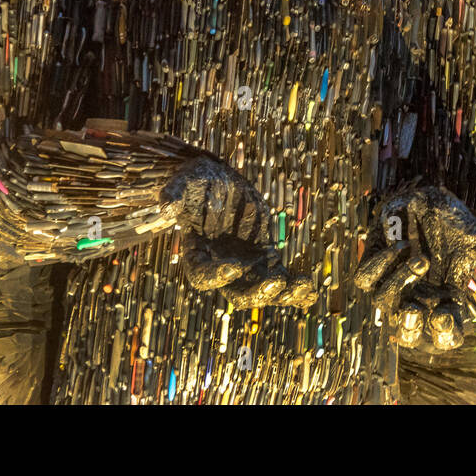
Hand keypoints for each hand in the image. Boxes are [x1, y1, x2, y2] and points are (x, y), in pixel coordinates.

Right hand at [161, 157, 314, 308]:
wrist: (216, 182)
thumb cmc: (195, 182)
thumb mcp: (183, 183)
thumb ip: (175, 193)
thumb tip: (165, 201)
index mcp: (197, 253)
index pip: (202, 276)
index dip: (217, 275)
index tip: (235, 265)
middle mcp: (221, 265)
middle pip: (237, 292)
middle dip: (257, 292)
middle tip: (276, 282)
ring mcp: (245, 264)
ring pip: (262, 290)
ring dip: (283, 293)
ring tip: (304, 287)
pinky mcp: (264, 257)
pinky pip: (280, 278)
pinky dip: (295, 288)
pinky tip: (310, 292)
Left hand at [354, 184, 475, 350]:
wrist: (430, 198)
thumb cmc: (455, 226)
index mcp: (444, 301)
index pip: (446, 333)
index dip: (445, 333)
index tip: (444, 318)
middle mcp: (418, 298)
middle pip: (407, 332)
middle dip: (409, 327)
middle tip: (415, 311)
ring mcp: (394, 283)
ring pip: (384, 302)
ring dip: (400, 284)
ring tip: (421, 261)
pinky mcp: (375, 264)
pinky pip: (366, 277)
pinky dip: (381, 264)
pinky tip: (401, 247)